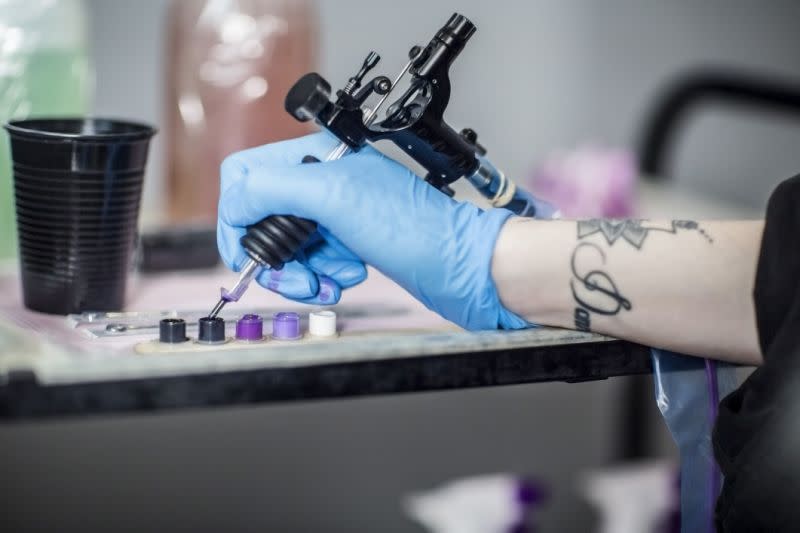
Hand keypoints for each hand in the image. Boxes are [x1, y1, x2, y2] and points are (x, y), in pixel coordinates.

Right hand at [217, 132, 527, 329]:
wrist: (463, 267)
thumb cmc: (416, 229)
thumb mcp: (334, 197)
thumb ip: (274, 189)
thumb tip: (233, 202)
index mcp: (315, 158)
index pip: (246, 178)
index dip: (237, 218)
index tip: (245, 253)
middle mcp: (323, 183)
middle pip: (264, 219)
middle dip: (276, 256)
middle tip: (297, 276)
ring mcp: (337, 215)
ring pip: (288, 248)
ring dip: (302, 272)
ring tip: (331, 280)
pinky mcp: (350, 243)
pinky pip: (314, 263)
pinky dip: (323, 278)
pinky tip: (347, 277)